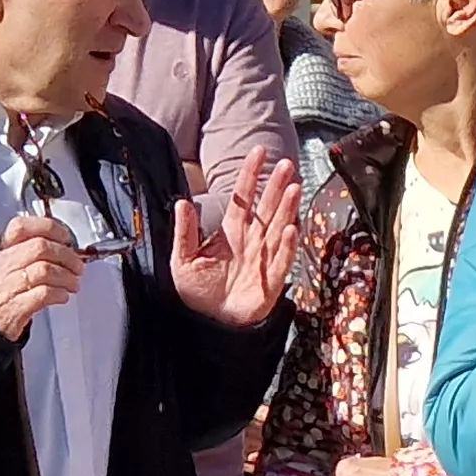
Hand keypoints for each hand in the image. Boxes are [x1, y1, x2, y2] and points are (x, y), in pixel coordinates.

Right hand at [0, 216, 88, 341]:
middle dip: (66, 255)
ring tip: (73, 283)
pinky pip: (43, 294)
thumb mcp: (9, 263)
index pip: (20, 227)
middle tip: (77, 265)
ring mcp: (7, 287)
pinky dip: (59, 294)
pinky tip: (63, 296)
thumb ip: (31, 249)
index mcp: (1, 250)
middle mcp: (2, 266)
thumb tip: (66, 244)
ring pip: (44, 270)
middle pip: (39, 247)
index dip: (48, 227)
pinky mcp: (15, 308)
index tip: (65, 237)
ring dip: (67, 277)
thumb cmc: (3, 290)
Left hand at [171, 151, 298, 326]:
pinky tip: (293, 229)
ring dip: (287, 209)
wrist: (208, 323)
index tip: (258, 152)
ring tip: (294, 188)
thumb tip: (182, 202)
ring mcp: (263, 259)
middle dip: (276, 186)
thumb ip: (184, 232)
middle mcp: (251, 241)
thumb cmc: (197, 292)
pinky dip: (288, 246)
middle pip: (267, 208)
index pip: (242, 197)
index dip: (250, 174)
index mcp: (231, 232)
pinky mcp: (270, 281)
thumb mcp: (181, 260)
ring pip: (279, 228)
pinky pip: (281, 260)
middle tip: (287, 164)